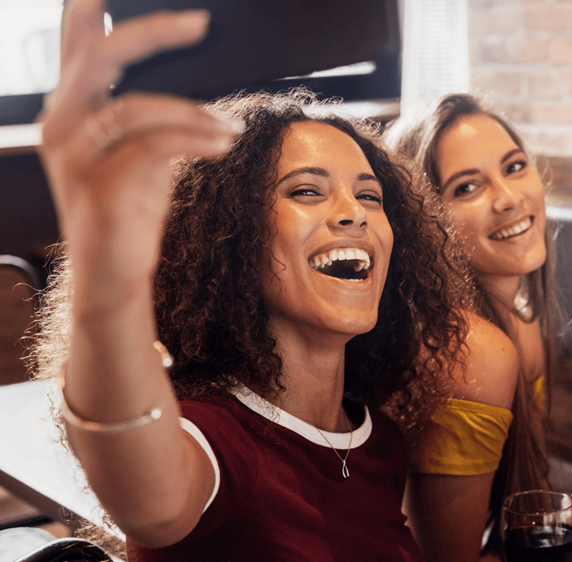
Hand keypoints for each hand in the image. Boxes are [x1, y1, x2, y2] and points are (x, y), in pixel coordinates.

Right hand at [39, 0, 238, 300]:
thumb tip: (196, 91)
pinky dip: (195, 139)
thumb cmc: (128, 211)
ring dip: (195, 113)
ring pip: (137, 106)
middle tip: (198, 23)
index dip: (87, 11)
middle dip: (153, 33)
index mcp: (70, 111)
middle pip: (101, 56)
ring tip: (228, 127)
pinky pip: (154, 145)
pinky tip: (222, 144)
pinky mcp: (98, 184)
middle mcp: (61, 125)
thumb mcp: (140, 154)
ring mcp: (74, 155)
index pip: (75, 46)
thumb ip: (150, 117)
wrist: (113, 274)